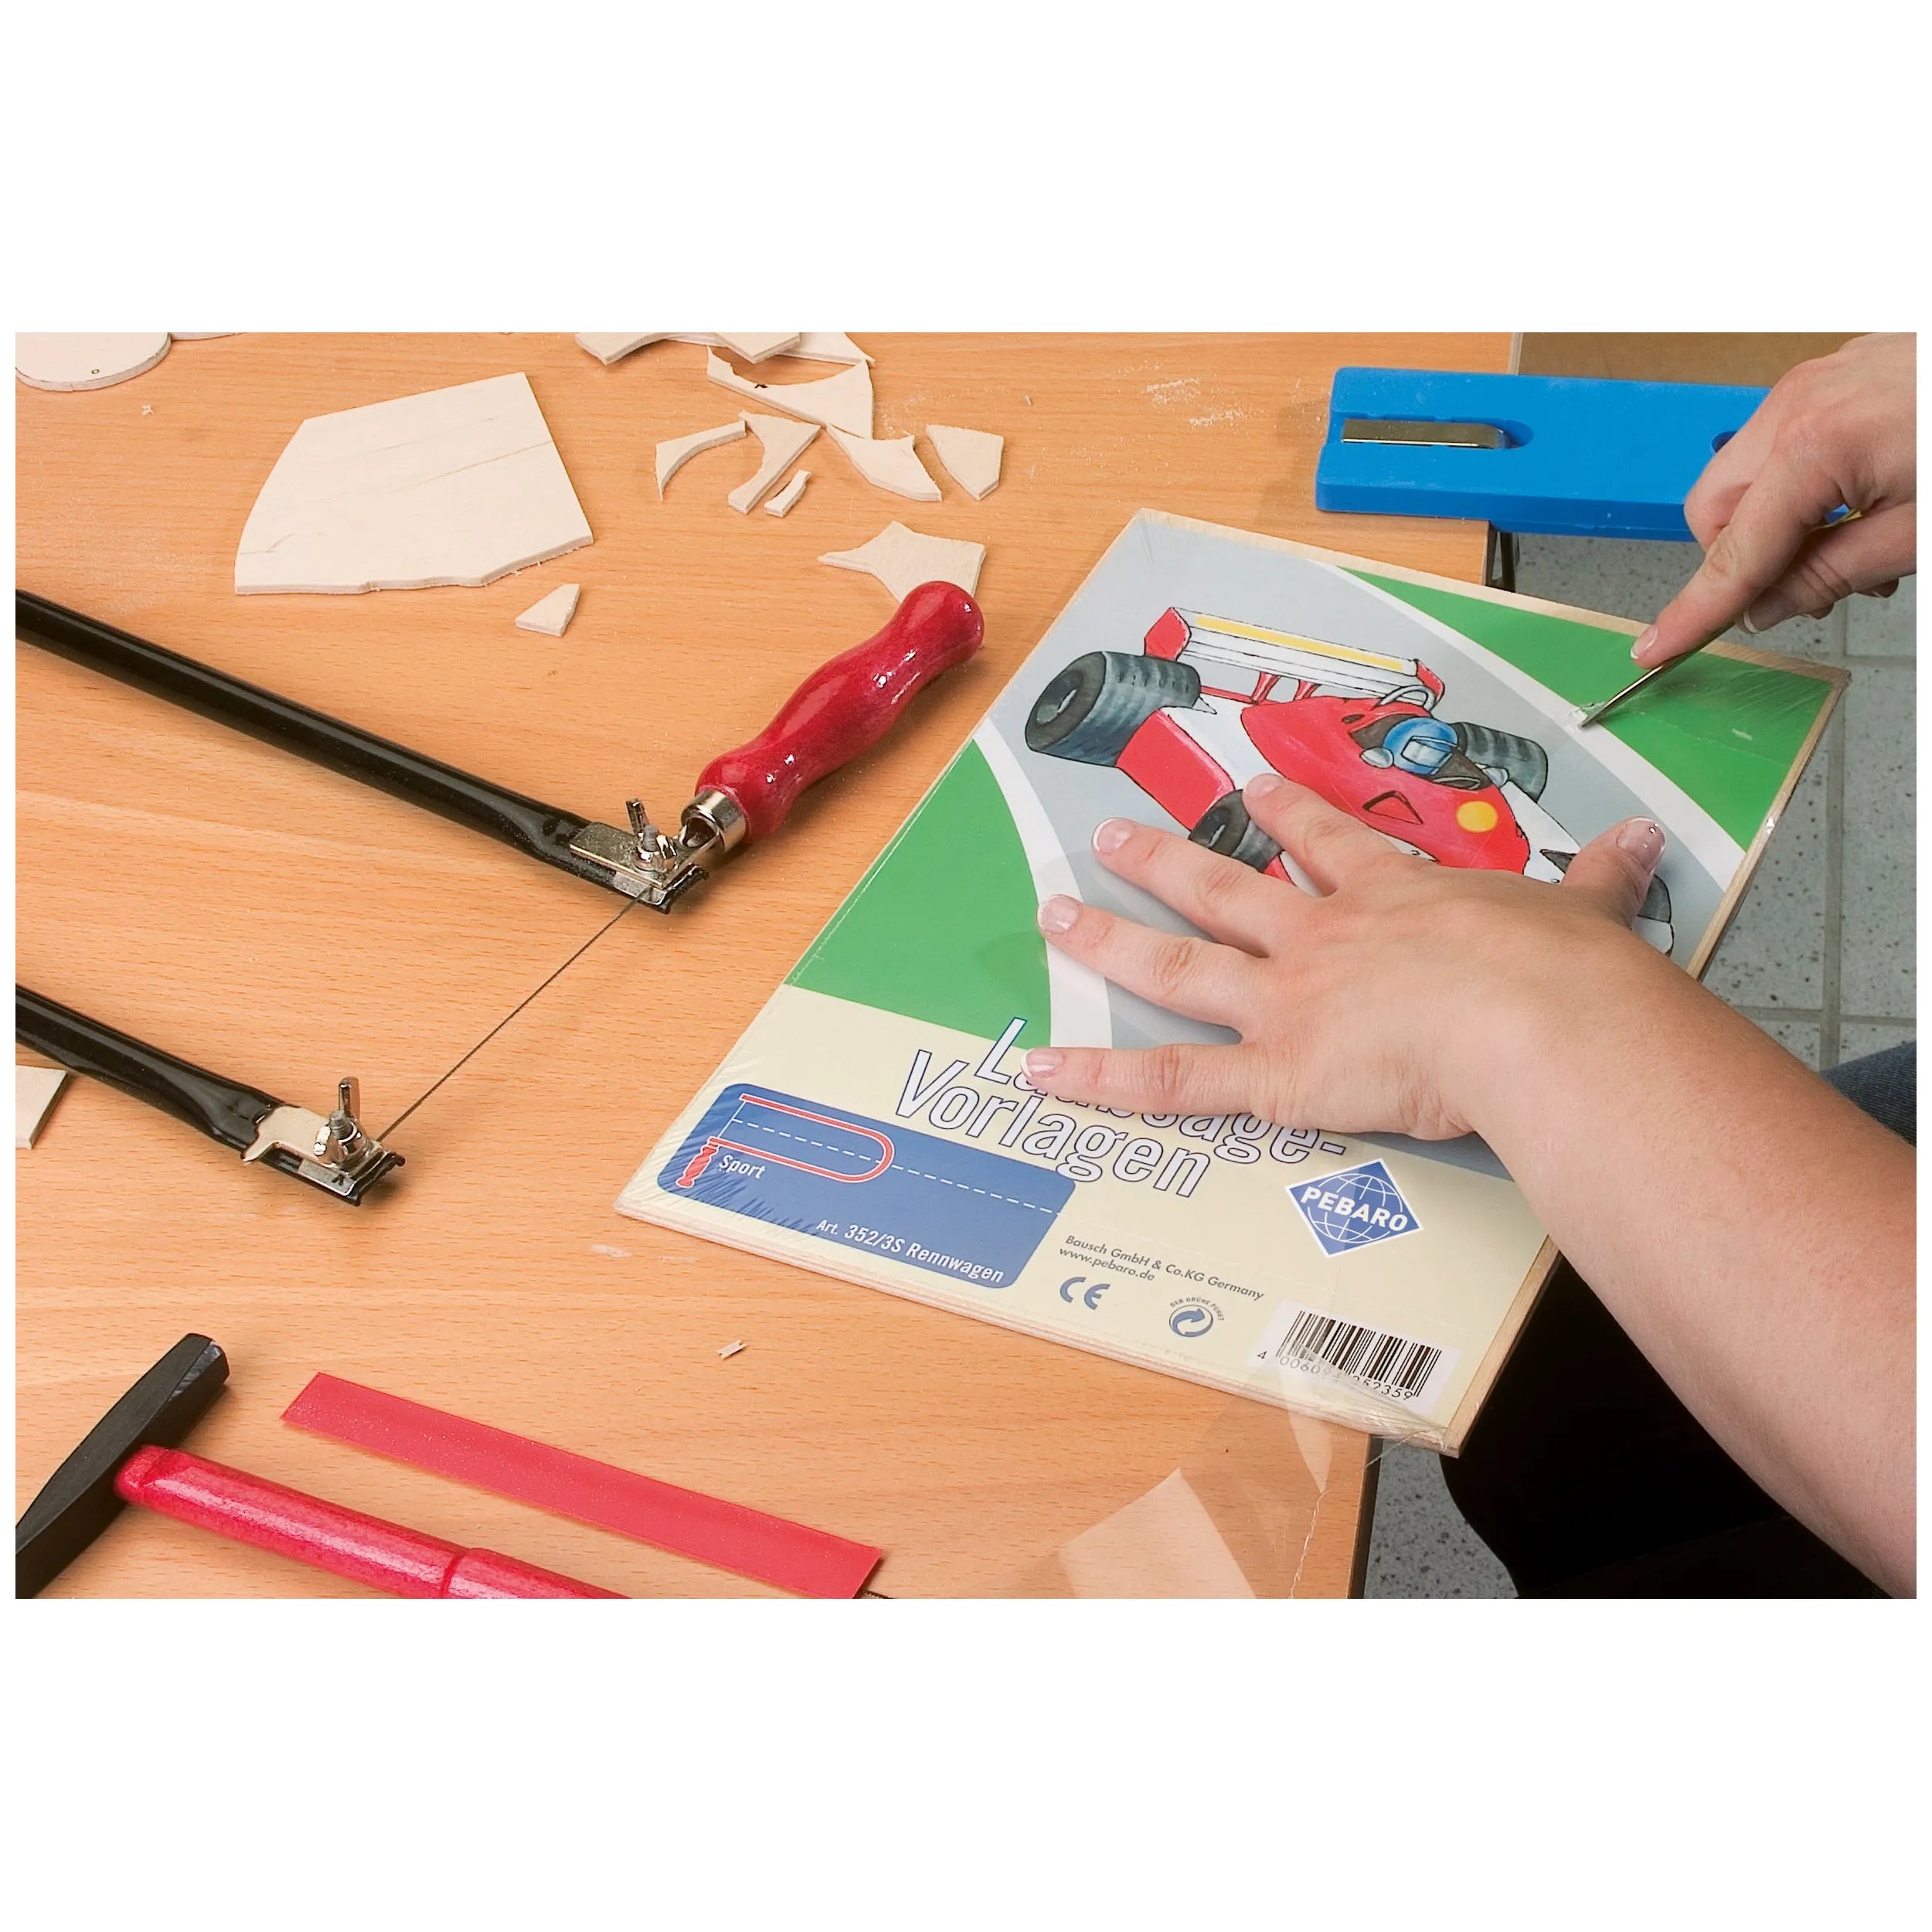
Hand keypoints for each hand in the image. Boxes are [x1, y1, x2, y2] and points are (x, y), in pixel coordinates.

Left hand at [1022, 773, 1672, 1140]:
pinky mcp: (1277, 1071)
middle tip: (1114, 834)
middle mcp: (1325, 938)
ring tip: (1054, 914)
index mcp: (1394, 897)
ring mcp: (1289, 1000)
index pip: (1328, 844)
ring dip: (1110, 940)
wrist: (1541, 1016)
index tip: (1249, 789)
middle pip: (1227, 890)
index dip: (1284, 815)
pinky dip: (1104, 1079)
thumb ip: (1603, 878)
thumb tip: (1648, 838)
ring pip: (1179, 966)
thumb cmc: (1564, 969)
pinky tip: (1042, 1072)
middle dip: (1166, 861)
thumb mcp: (1588, 910)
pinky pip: (1174, 1079)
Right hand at [1636, 333, 1915, 667]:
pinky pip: (1786, 443)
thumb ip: (1832, 573)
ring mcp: (1820, 380)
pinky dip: (1807, 487)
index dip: (1695, 609)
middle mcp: (1803, 401)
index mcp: (1817, 442)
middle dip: (1744, 558)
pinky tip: (1862, 506)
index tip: (1658, 648)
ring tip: (1855, 547)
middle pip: (1717, 507)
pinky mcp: (1843, 373)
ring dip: (1779, 524)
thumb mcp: (1920, 536)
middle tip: (1806, 591)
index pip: (1733, 550)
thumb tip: (1771, 604)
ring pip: (1747, 476)